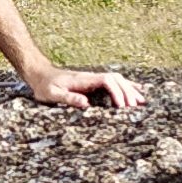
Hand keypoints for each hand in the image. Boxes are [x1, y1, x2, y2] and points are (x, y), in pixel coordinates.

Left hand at [24, 65, 145, 109]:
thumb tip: (86, 103)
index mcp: (84, 80)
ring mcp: (93, 78)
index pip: (107, 81)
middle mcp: (91, 77)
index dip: (117, 92)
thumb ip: (68, 98)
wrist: (40, 75)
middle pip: (116, 79)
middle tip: (136, 107)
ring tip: (141, 102)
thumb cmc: (45, 86)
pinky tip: (137, 90)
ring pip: (117, 80)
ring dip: (129, 89)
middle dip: (128, 92)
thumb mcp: (52, 94)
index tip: (121, 106)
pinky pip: (113, 82)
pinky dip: (126, 86)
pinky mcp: (93, 82)